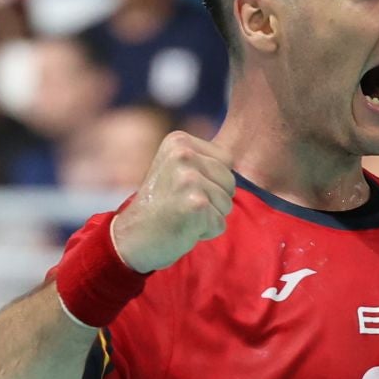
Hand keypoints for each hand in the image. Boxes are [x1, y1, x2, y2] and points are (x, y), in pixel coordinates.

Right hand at [109, 132, 236, 272]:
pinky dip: (205, 231)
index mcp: (179, 141)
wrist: (131, 238)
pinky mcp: (195, 204)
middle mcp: (184, 155)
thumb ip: (203, 159)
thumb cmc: (159, 206)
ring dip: (208, 216)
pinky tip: (182, 227)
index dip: (212, 181)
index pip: (227, 160)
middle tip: (181, 204)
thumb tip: (247, 152)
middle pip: (230, 182)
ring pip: (227, 204)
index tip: (183, 188)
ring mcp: (189, 179)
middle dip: (213, 200)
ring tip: (181, 214)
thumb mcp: (176, 168)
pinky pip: (220, 223)